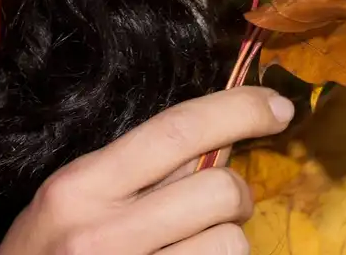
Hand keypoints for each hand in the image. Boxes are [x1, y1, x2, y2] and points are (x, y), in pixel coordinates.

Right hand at [0, 87, 293, 254]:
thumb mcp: (67, 204)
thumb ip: (132, 172)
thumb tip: (214, 136)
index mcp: (78, 187)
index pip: (176, 131)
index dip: (238, 110)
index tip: (278, 106)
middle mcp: (104, 234)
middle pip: (220, 191)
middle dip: (235, 195)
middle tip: (217, 208)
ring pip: (233, 246)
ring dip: (226, 245)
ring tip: (191, 250)